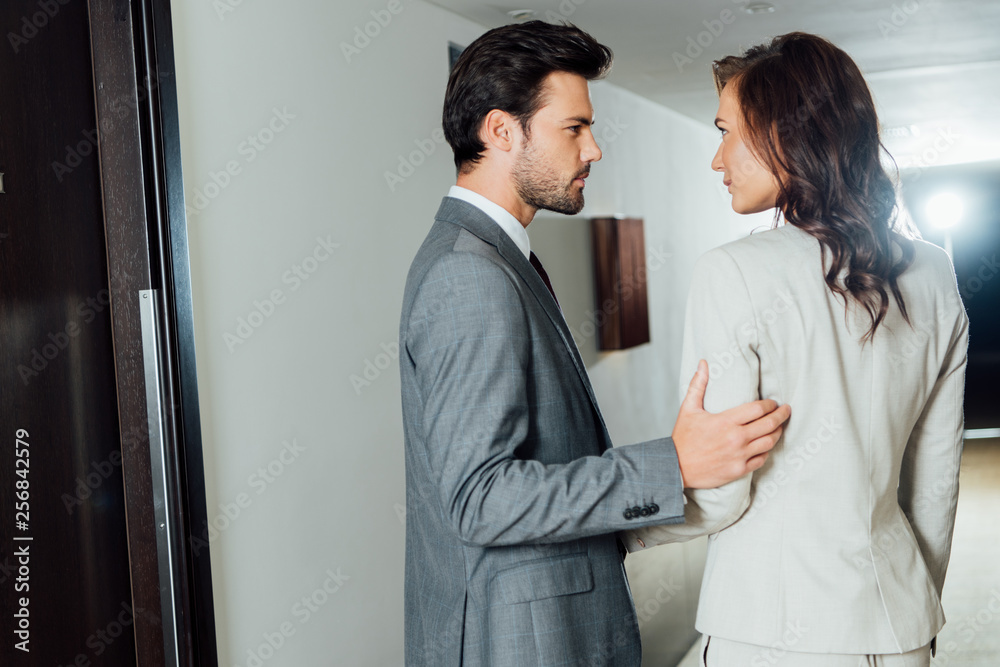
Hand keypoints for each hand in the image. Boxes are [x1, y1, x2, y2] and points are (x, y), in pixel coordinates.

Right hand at [672, 360, 789, 488]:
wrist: (675, 467)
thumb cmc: (683, 437)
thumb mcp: (688, 409)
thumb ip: (698, 385)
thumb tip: (703, 363)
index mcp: (725, 421)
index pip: (758, 409)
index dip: (770, 404)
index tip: (773, 402)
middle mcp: (736, 439)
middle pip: (769, 424)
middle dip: (782, 415)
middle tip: (786, 410)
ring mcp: (739, 456)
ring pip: (769, 442)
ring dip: (777, 433)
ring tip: (779, 427)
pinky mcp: (739, 470)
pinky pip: (761, 459)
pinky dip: (766, 451)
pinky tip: (766, 445)